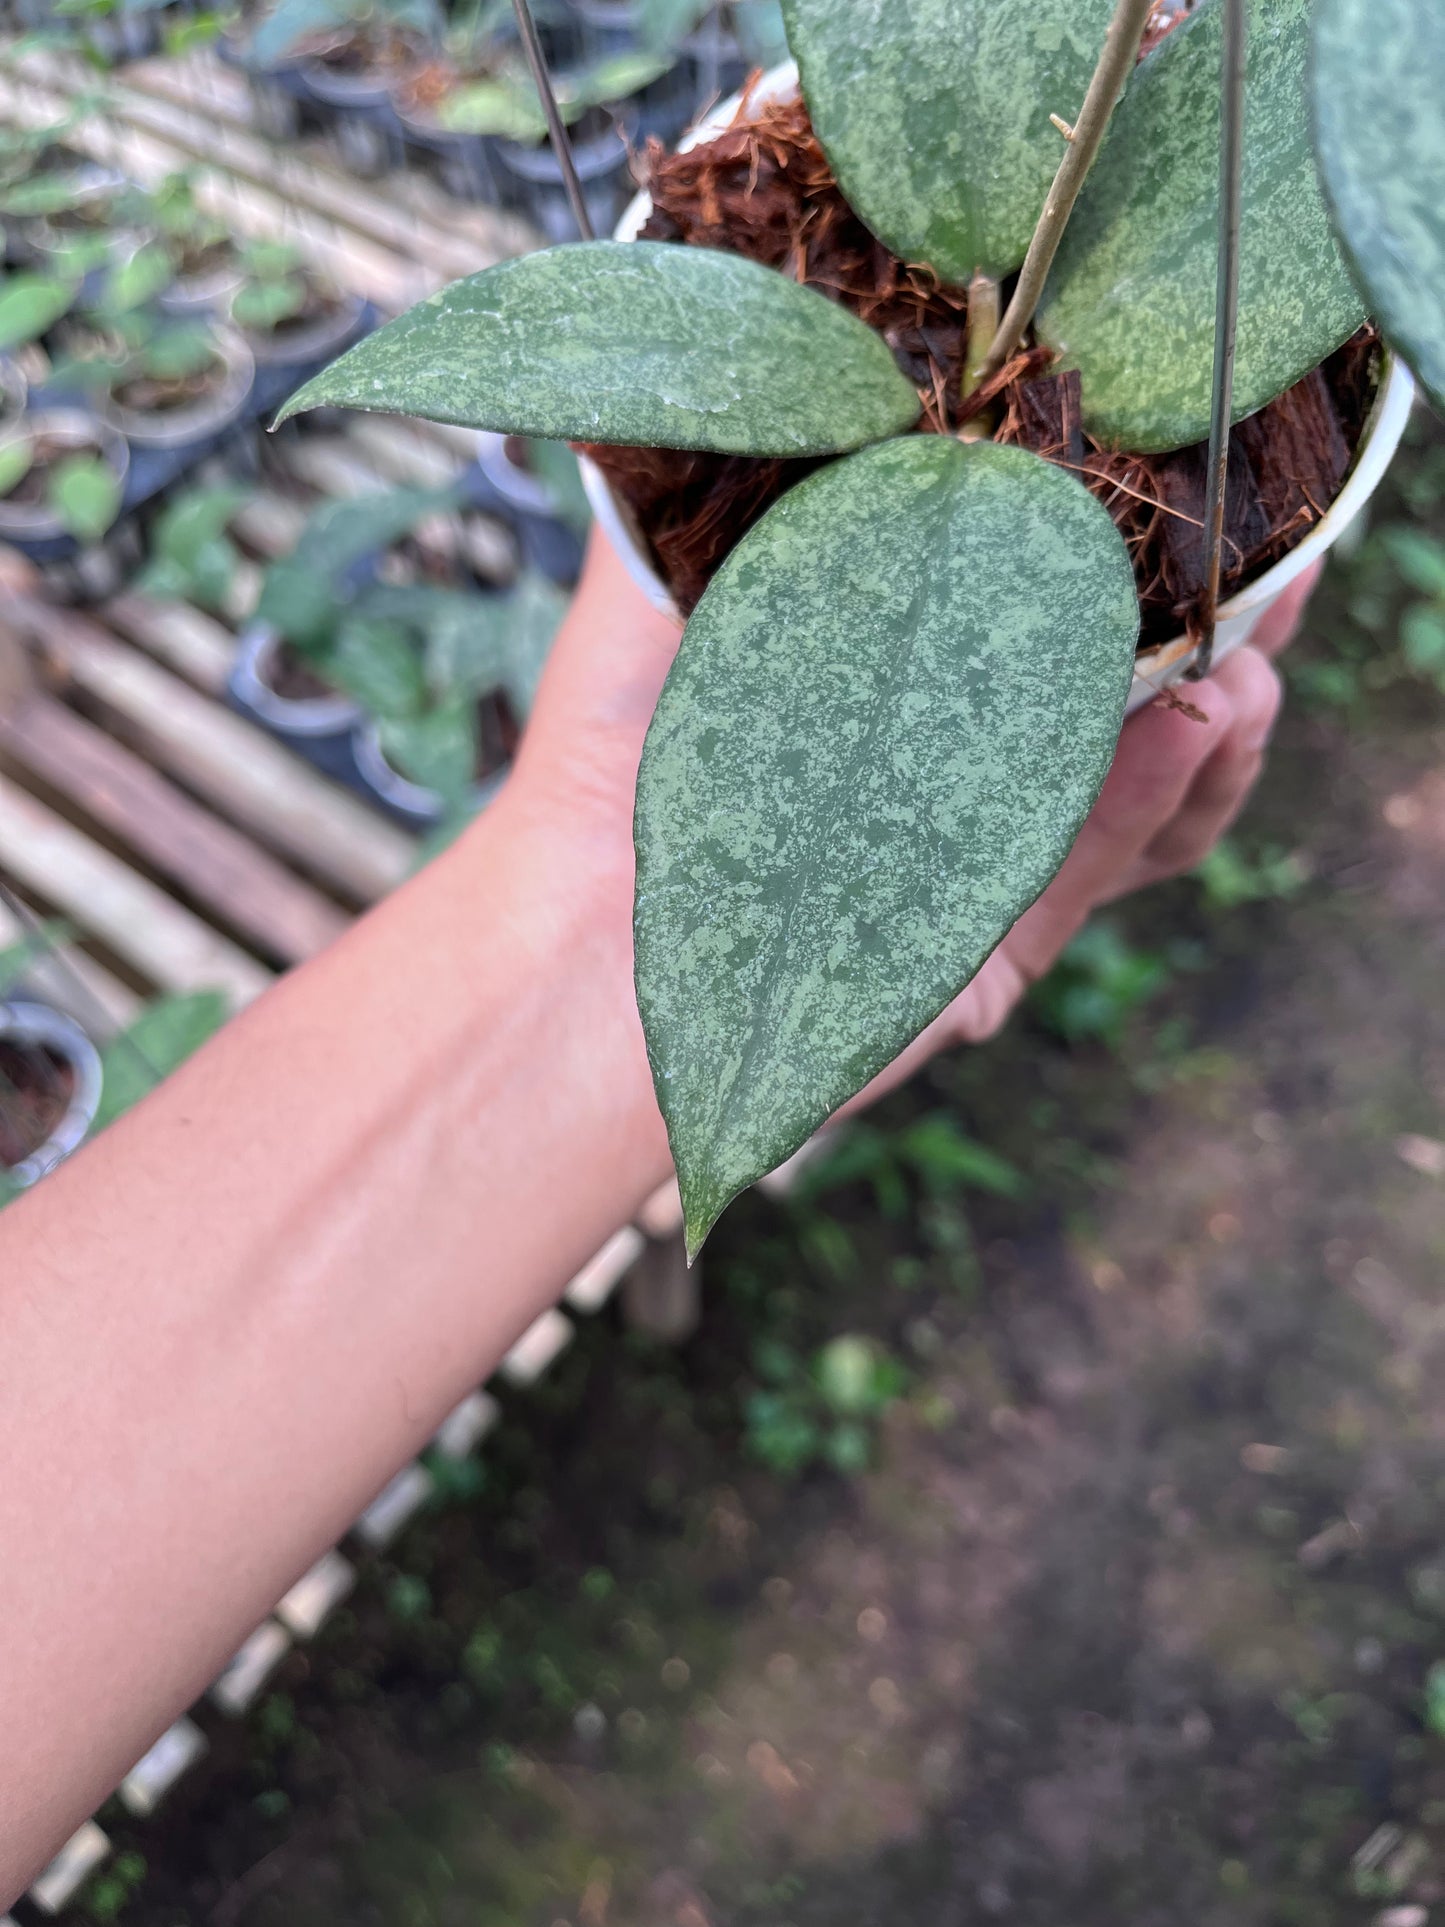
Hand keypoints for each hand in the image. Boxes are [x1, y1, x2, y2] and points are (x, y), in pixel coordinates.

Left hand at [509, 531, 1316, 1109]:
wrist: (578, 945)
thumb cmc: (607, 763)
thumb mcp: (664, 592)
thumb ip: (733, 480)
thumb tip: (785, 341)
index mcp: (902, 680)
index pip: (1050, 600)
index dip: (1139, 541)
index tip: (1205, 468)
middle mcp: (953, 767)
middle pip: (1134, 689)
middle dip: (1227, 623)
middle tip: (1288, 562)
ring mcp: (983, 863)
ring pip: (1150, 790)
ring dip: (1223, 717)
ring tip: (1249, 656)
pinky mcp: (995, 952)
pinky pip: (1106, 869)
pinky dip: (1160, 799)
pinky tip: (1197, 724)